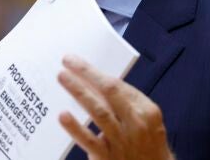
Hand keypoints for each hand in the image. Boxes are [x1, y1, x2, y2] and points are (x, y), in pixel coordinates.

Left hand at [57, 55, 173, 159]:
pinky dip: (75, 128)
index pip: (117, 85)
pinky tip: (63, 116)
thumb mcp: (144, 121)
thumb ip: (124, 104)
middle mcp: (137, 123)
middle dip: (86, 73)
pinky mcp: (109, 158)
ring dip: (79, 92)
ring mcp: (123, 141)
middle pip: (108, 91)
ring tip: (63, 78)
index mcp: (147, 110)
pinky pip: (90, 140)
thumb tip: (94, 82)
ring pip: (98, 112)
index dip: (94, 72)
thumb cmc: (146, 145)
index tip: (77, 62)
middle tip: (67, 61)